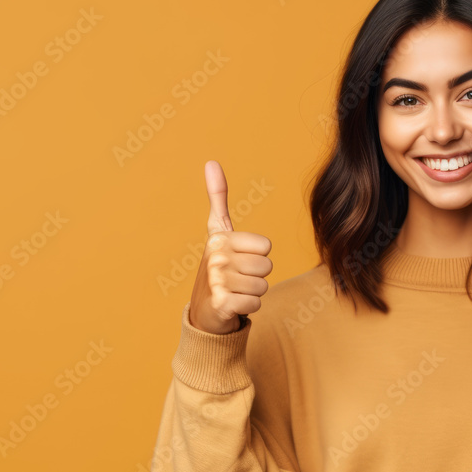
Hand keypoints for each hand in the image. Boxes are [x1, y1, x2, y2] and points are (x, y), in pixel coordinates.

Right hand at [188, 160, 273, 333]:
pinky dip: (249, 308)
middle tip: (237, 279)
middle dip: (257, 276)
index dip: (258, 257)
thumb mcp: (218, 231)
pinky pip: (256, 303)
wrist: (204, 310)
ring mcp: (217, 280)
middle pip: (267, 266)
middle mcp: (216, 257)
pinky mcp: (221, 303)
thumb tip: (211, 162)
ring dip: (253, 293)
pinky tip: (234, 305)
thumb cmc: (218, 267)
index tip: (239, 260)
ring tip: (235, 291)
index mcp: (220, 238)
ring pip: (263, 286)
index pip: (267, 247)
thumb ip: (218, 198)